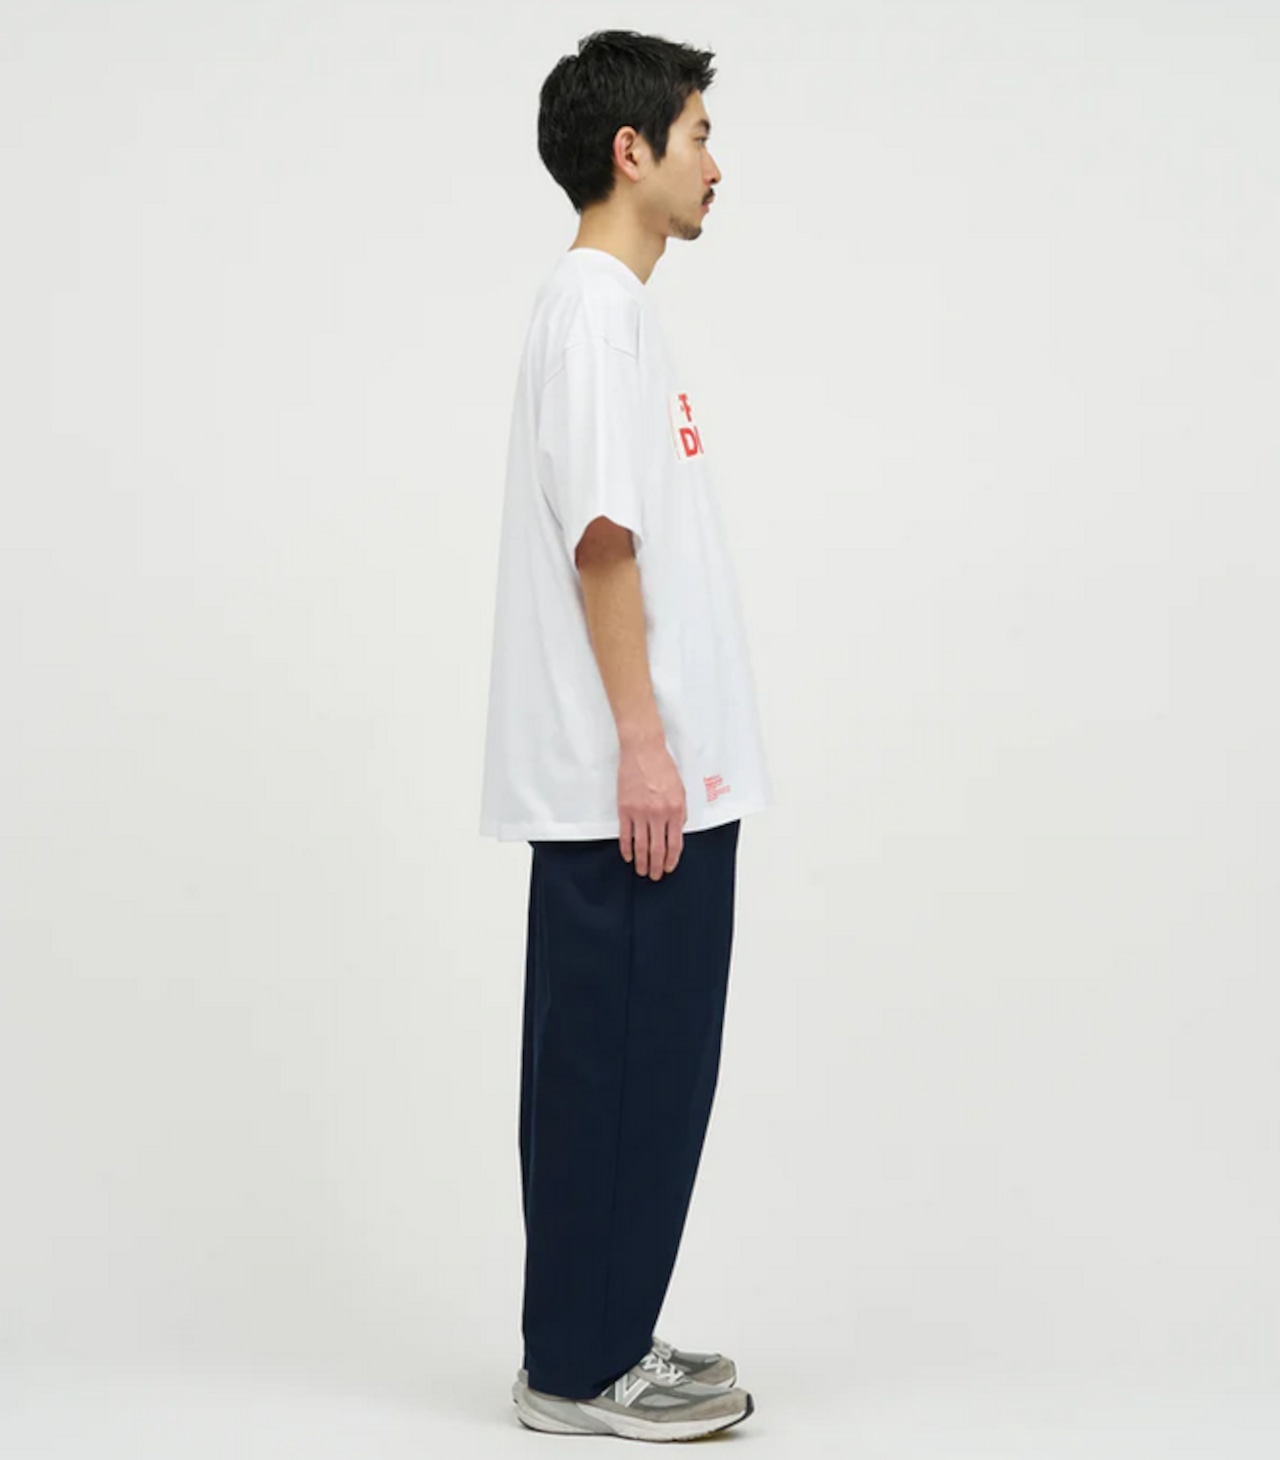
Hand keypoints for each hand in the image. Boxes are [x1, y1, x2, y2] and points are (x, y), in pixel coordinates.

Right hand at [617, 737, 686, 878]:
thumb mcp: (680, 790)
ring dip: (642, 862)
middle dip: (657, 866)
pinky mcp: (624, 809)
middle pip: (658, 849)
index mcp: (675, 809)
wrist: (643, 751)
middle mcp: (658, 813)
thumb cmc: (663, 767)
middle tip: (655, 876)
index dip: (672, 859)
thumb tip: (677, 831)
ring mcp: (640, 812)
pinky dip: (627, 848)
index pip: (674, 843)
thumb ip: (680, 812)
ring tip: (642, 871)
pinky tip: (628, 856)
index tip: (669, 867)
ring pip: (641, 845)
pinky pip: (625, 835)